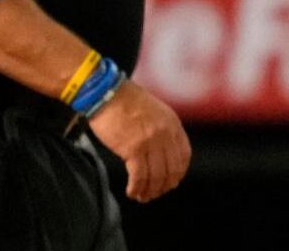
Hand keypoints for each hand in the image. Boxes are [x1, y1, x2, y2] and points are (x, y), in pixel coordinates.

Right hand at [85, 79, 191, 202]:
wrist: (105, 92)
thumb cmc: (124, 100)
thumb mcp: (153, 110)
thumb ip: (161, 129)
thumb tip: (161, 154)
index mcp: (172, 123)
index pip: (183, 156)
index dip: (177, 173)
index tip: (170, 183)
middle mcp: (165, 133)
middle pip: (171, 170)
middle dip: (163, 186)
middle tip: (153, 194)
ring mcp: (150, 141)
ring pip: (156, 177)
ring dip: (149, 191)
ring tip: (141, 196)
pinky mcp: (133, 149)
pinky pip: (139, 177)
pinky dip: (136, 188)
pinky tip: (131, 192)